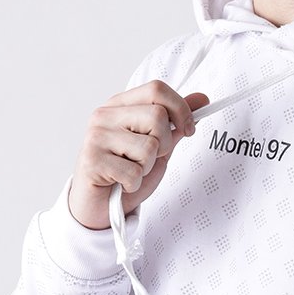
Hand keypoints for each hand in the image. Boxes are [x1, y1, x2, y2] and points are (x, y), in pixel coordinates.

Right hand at [69, 80, 209, 228]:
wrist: (99, 205)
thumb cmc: (126, 173)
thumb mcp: (158, 145)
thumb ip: (176, 123)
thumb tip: (201, 99)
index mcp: (120, 105)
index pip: (157, 89)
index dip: (180, 109)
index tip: (188, 129)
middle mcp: (105, 116)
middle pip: (157, 116)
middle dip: (164, 145)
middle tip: (148, 159)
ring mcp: (96, 137)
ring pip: (148, 147)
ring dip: (147, 168)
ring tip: (131, 171)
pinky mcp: (92, 161)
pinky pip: (133, 172)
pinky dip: (134, 184)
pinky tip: (121, 183)